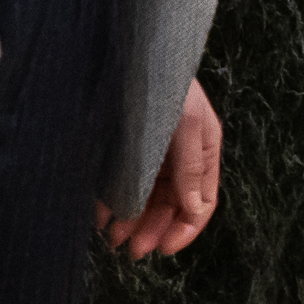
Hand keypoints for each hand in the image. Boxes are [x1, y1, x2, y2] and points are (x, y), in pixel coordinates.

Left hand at [99, 83, 220, 258]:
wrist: (129, 52)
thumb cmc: (164, 84)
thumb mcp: (184, 123)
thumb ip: (190, 166)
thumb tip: (194, 207)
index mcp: (203, 151)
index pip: (202, 201)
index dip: (186, 229)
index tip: (163, 249)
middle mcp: (180, 157)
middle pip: (172, 206)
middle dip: (153, 229)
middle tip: (131, 251)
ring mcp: (153, 155)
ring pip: (146, 200)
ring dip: (132, 221)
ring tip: (112, 238)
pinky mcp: (126, 152)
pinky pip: (122, 185)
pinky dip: (112, 203)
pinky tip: (100, 216)